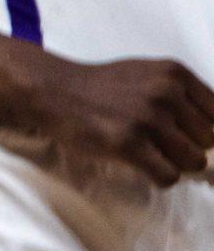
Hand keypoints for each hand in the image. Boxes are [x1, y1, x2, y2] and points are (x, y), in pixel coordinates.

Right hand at [32, 55, 213, 185]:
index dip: (201, 127)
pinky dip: (159, 177)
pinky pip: (169, 176)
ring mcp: (147, 119)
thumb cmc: (100, 86)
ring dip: (175, 163)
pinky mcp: (129, 144)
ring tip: (151, 154)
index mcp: (174, 73)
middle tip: (159, 142)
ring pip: (194, 161)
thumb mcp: (147, 74)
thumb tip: (212, 130)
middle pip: (209, 140)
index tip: (182, 132)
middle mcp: (166, 93)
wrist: (52, 90)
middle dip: (188, 145)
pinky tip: (141, 164)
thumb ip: (180, 93)